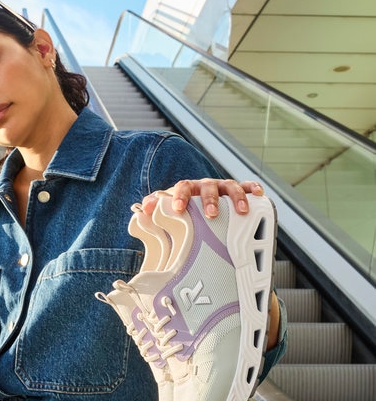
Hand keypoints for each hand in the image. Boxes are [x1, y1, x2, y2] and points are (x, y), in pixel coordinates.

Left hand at [142, 178, 264, 218]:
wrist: (200, 201)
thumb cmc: (185, 207)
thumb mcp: (169, 207)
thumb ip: (155, 207)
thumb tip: (141, 212)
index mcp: (188, 189)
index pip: (182, 188)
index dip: (180, 197)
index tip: (177, 209)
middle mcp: (205, 186)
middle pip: (207, 188)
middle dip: (210, 200)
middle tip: (211, 214)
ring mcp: (222, 188)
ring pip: (230, 187)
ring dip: (235, 198)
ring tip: (240, 211)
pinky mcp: (238, 191)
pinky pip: (247, 186)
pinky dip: (253, 188)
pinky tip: (259, 194)